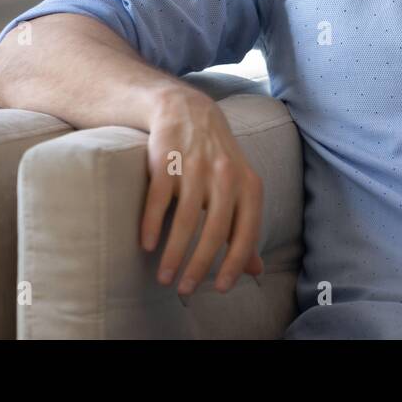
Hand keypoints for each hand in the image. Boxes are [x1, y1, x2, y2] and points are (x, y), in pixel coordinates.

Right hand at [141, 89, 265, 295]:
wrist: (188, 111)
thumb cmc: (217, 160)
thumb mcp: (240, 188)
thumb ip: (245, 227)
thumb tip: (256, 270)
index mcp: (248, 185)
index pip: (246, 231)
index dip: (234, 263)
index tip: (220, 288)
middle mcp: (225, 175)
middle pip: (215, 230)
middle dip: (199, 265)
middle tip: (185, 290)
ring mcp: (195, 167)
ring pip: (185, 219)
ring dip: (174, 253)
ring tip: (164, 277)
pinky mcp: (166, 160)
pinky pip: (158, 198)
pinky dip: (151, 224)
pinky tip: (146, 245)